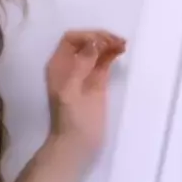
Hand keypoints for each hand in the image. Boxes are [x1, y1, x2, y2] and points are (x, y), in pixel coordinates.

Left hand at [46, 30, 125, 157]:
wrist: (76, 145)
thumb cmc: (70, 119)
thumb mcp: (71, 90)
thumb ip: (81, 65)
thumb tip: (93, 41)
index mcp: (58, 65)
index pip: (71, 39)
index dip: (87, 36)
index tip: (103, 41)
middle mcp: (70, 66)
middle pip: (85, 42)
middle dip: (100, 38)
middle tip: (117, 42)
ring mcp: (84, 74)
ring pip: (96, 51)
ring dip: (108, 44)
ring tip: (123, 44)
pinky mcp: (97, 84)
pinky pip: (103, 63)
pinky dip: (111, 55)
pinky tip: (120, 51)